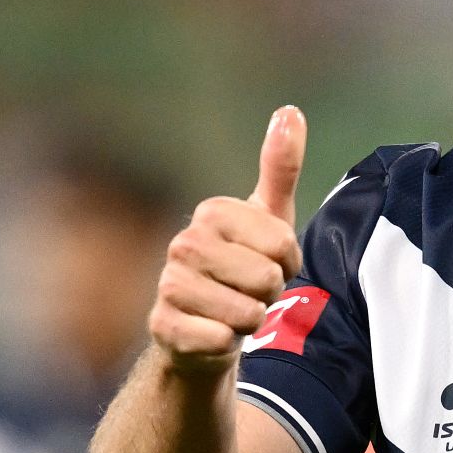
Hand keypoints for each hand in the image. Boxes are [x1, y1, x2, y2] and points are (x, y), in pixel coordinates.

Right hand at [148, 106, 306, 374]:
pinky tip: (215, 333)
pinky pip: (219, 339)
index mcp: (211, 213)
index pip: (283, 244)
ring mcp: (169, 285)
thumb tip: (289, 110)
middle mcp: (184, 244)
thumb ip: (280, 167)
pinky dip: (228, 343)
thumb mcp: (269, 217)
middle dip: (270, 293)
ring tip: (234, 311)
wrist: (205, 329)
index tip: (269, 262)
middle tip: (251, 291)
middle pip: (266, 279)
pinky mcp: (162, 326)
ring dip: (251, 320)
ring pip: (246, 312)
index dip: (288, 263)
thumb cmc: (242, 267)